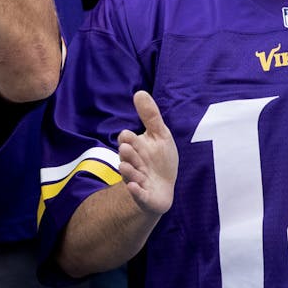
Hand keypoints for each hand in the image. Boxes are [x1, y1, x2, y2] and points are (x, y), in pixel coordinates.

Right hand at [117, 91, 177, 215]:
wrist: (162, 189)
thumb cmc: (159, 160)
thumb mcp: (159, 135)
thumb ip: (150, 116)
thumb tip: (139, 92)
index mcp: (135, 147)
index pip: (126, 139)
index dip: (128, 138)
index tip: (130, 136)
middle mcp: (133, 163)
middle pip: (125, 155)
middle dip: (128, 153)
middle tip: (128, 150)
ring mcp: (137, 180)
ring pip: (129, 174)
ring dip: (130, 171)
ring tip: (129, 168)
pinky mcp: (143, 196)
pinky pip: (137, 194)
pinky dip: (135, 191)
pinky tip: (134, 186)